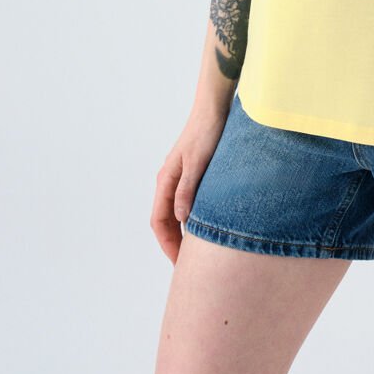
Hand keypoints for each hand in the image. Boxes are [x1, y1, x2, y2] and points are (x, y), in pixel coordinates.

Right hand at [150, 108, 227, 264]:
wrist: (213, 108)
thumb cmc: (206, 133)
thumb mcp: (197, 163)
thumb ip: (188, 189)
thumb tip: (180, 218)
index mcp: (166, 180)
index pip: (159, 221)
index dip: (168, 244)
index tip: (180, 263)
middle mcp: (169, 180)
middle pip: (165, 220)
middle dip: (173, 243)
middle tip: (188, 264)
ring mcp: (179, 176)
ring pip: (175, 212)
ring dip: (181, 231)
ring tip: (196, 250)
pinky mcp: (191, 172)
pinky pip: (185, 201)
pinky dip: (190, 217)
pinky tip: (204, 224)